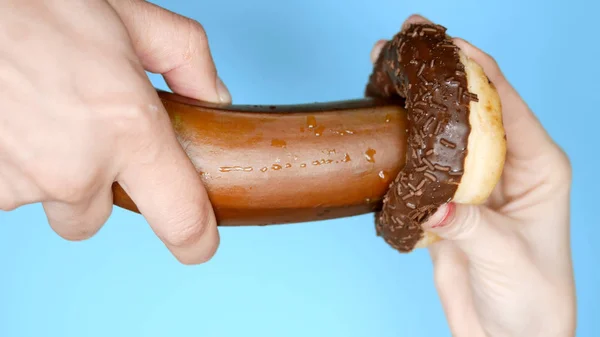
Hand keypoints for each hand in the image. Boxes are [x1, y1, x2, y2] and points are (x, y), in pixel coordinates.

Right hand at [0, 0, 230, 263]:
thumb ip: (186, 59)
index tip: (198, 243)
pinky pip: (8, 190)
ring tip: (43, 114)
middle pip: (95, 219)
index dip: (196, 239)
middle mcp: (76, 168)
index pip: (181, 219)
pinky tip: (15, 119)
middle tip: (85, 133)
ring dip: (50, 173)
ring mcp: (22, 181)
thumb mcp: (131, 15)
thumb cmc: (37, 2)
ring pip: (48, 203)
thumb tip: (214, 97)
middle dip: (95, 187)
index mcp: (129, 129)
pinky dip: (14, 164)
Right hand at [371, 15, 575, 336]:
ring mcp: (471, 182)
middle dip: (437, 73)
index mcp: (537, 166)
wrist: (507, 336)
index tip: (442, 41)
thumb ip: (472, 226)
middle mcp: (505, 166)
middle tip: (402, 41)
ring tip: (380, 72)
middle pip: (469, 106)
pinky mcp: (444, 202)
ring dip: (411, 102)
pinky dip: (398, 143)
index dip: (474, 67)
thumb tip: (435, 203)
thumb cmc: (532, 300)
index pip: (507, 103)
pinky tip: (379, 124)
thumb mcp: (509, 258)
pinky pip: (419, 165)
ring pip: (439, 131)